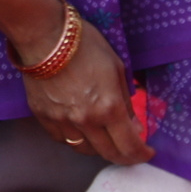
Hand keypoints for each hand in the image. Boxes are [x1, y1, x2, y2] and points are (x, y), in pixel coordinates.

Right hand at [17, 9, 152, 164]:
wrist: (44, 35)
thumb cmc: (85, 44)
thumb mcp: (116, 67)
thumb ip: (125, 99)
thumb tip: (132, 124)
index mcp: (109, 107)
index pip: (129, 146)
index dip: (141, 154)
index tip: (147, 152)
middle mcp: (86, 121)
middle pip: (108, 153)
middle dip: (123, 156)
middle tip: (129, 152)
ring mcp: (62, 121)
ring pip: (84, 149)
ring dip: (99, 148)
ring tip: (105, 139)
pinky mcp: (43, 117)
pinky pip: (62, 139)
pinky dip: (75, 139)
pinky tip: (80, 131)